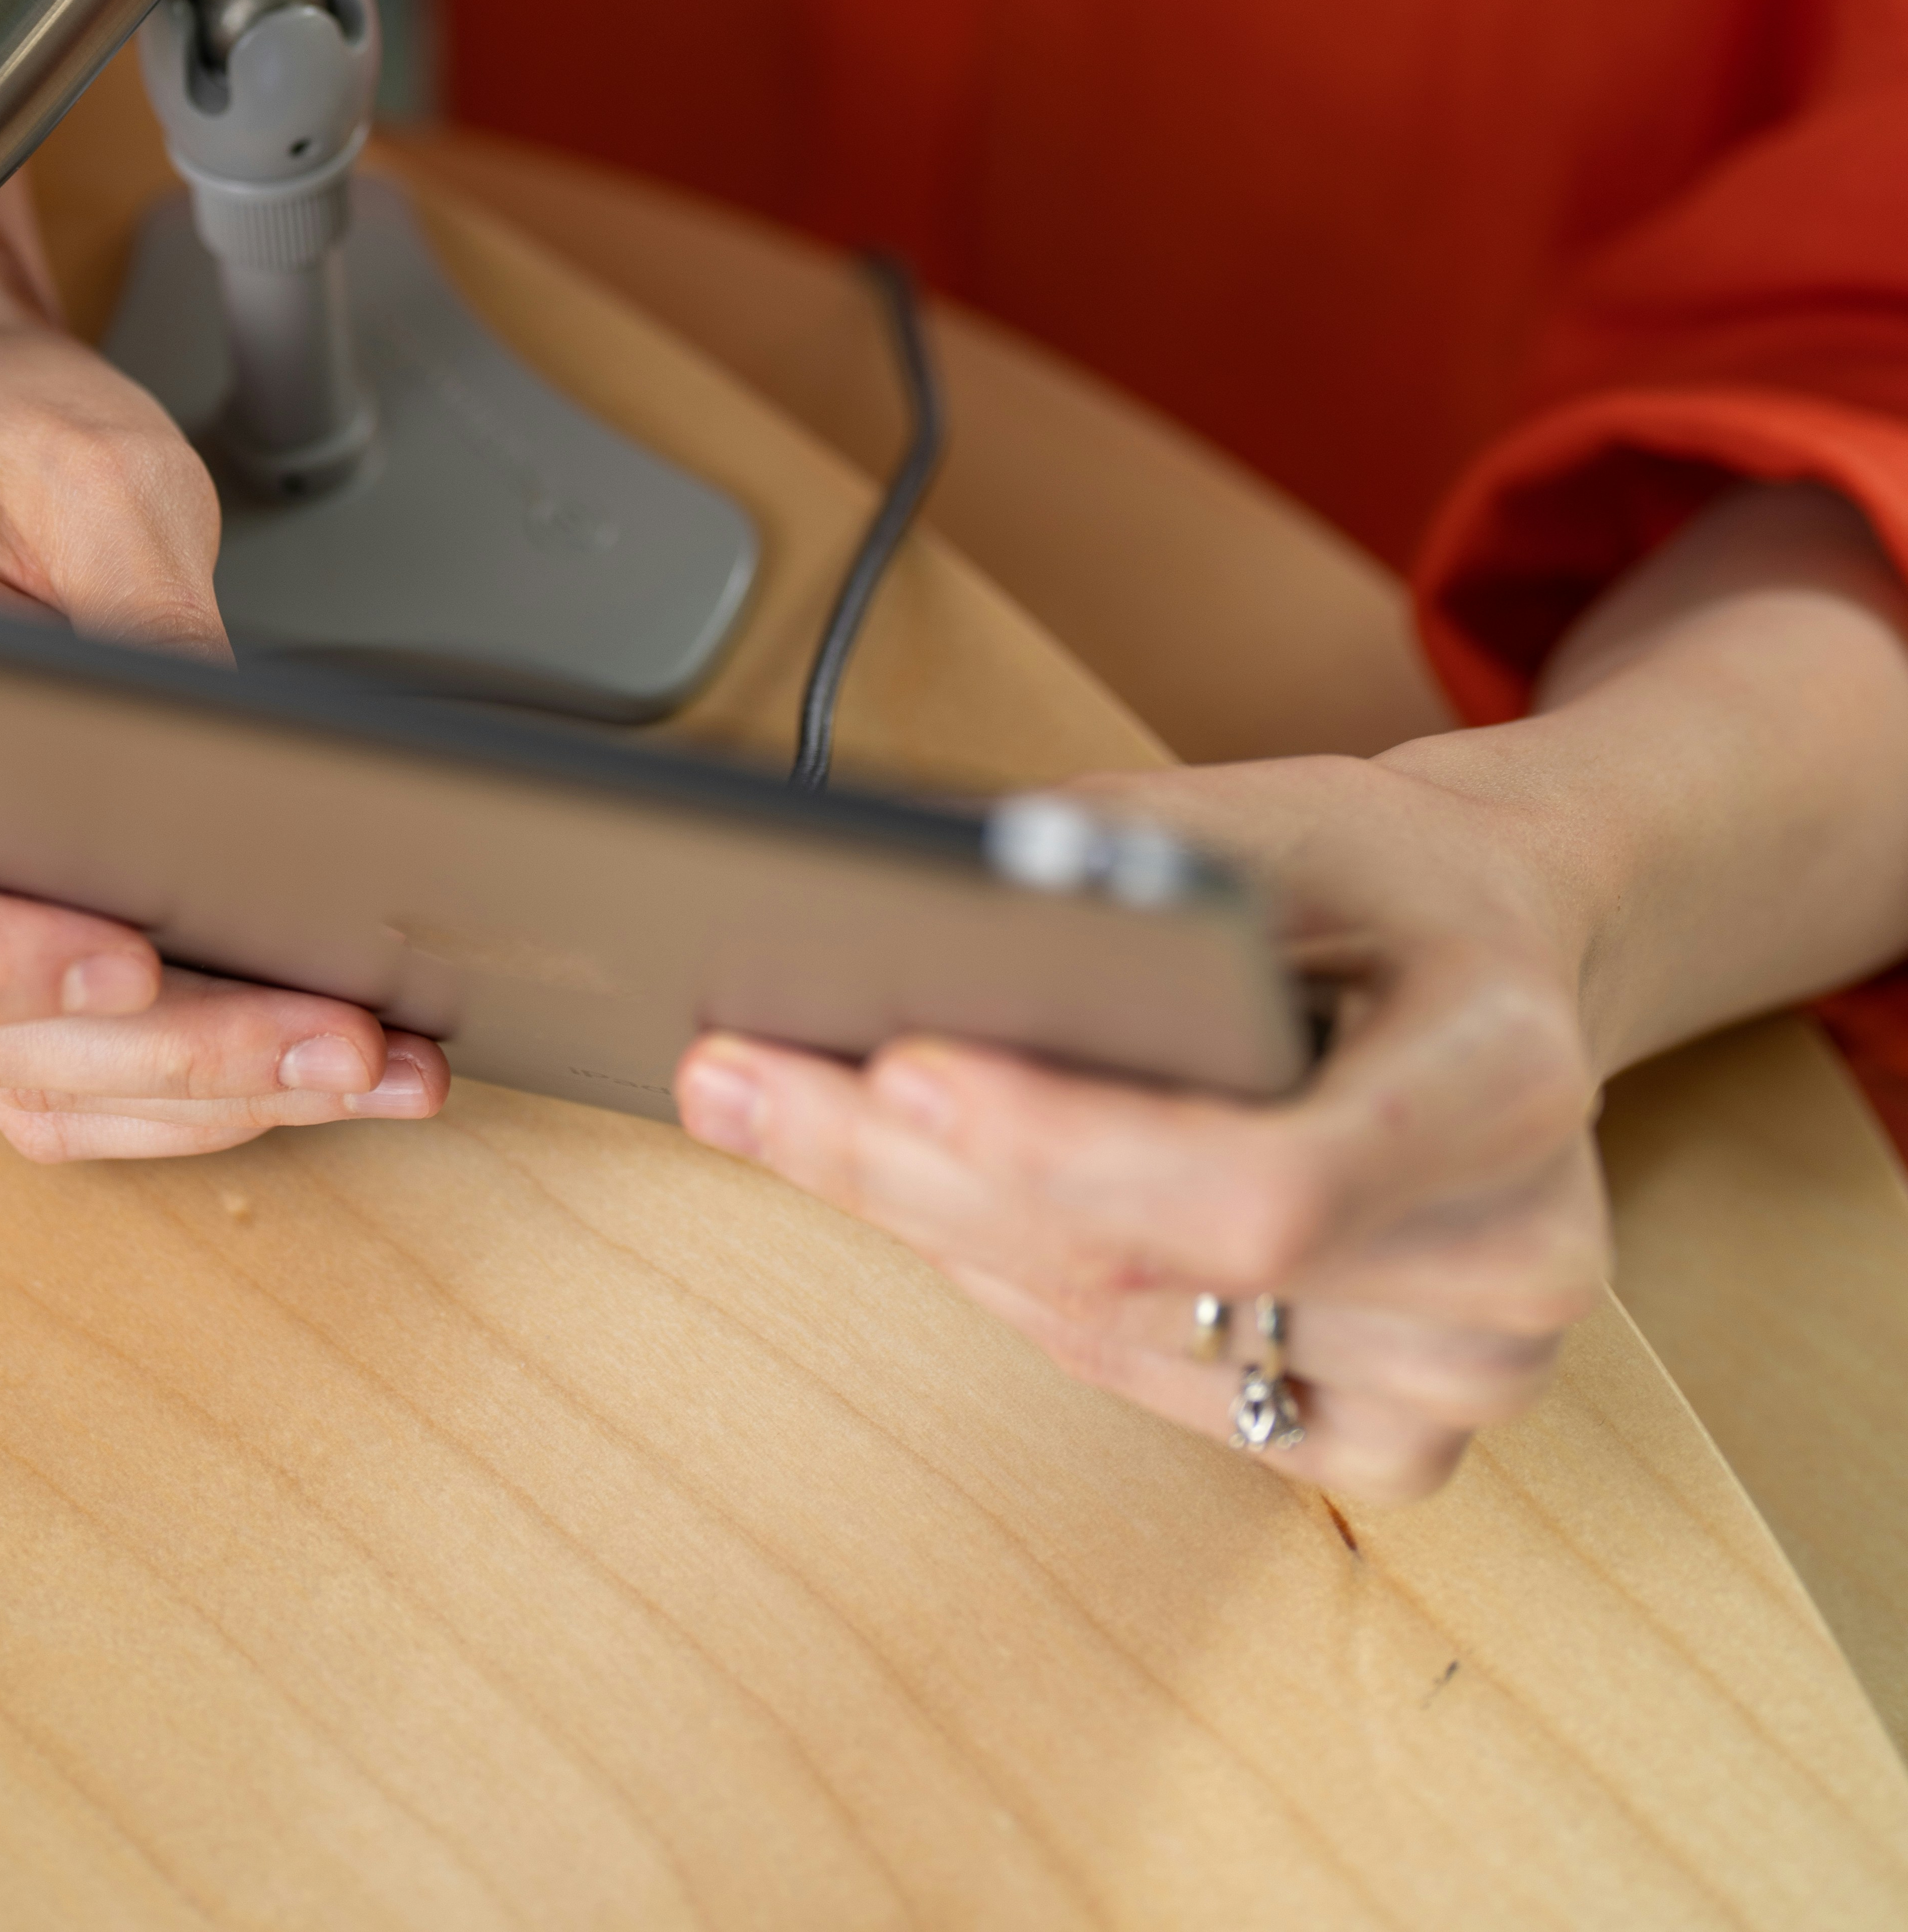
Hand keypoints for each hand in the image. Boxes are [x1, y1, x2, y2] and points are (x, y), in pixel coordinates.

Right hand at [0, 224, 446, 1161]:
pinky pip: (50, 1068)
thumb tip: (230, 775)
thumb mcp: (81, 465)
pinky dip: (185, 1087)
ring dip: (200, 1092)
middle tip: (331, 1037)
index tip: (130, 962)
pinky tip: (316, 1062)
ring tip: (369, 1063)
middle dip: (161, 1049)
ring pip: (15, 1071)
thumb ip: (139, 614)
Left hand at [676, 749, 1607, 1503]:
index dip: (1067, 1147)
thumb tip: (917, 923)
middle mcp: (1518, 1255)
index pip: (1266, 1180)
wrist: (1498, 961)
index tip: (898, 1068)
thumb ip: (1113, 869)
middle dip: (916, 1169)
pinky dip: (1020, 1289)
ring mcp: (1468, 1376)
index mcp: (1512, 1080)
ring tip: (791, 1117)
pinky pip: (1155, 1385)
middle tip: (740, 1081)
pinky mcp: (1400, 1445)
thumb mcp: (1267, 813)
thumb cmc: (1376, 874)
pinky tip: (925, 1199)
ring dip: (935, 1222)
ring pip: (1124, 1328)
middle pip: (1159, 1266)